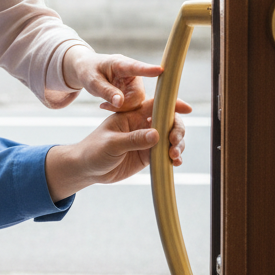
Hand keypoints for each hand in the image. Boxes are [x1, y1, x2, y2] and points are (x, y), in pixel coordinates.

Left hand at [44, 97, 191, 200]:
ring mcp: (146, 141)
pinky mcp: (148, 156)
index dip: (173, 105)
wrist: (86, 169)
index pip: (155, 105)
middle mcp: (141, 125)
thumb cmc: (93, 151)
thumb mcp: (112, 144)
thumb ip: (133, 139)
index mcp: (132, 115)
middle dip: (177, 129)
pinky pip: (166, 154)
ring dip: (177, 145)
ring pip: (170, 138)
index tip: (187, 109)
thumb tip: (157, 134)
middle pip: (168, 122)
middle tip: (173, 142)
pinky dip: (174, 157)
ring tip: (174, 155)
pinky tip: (176, 163)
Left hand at [62, 46, 163, 111]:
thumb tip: (120, 102)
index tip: (160, 70)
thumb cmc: (88, 71)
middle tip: (105, 106)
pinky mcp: (133, 91)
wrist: (87, 69)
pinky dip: (121, 108)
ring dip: (122, 107)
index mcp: (121, 64)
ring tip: (104, 104)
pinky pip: (133, 105)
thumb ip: (106, 91)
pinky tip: (107, 105)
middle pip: (138, 94)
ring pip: (137, 102)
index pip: (136, 67)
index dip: (148, 70)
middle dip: (124, 105)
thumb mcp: (92, 82)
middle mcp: (132, 73)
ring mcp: (134, 83)